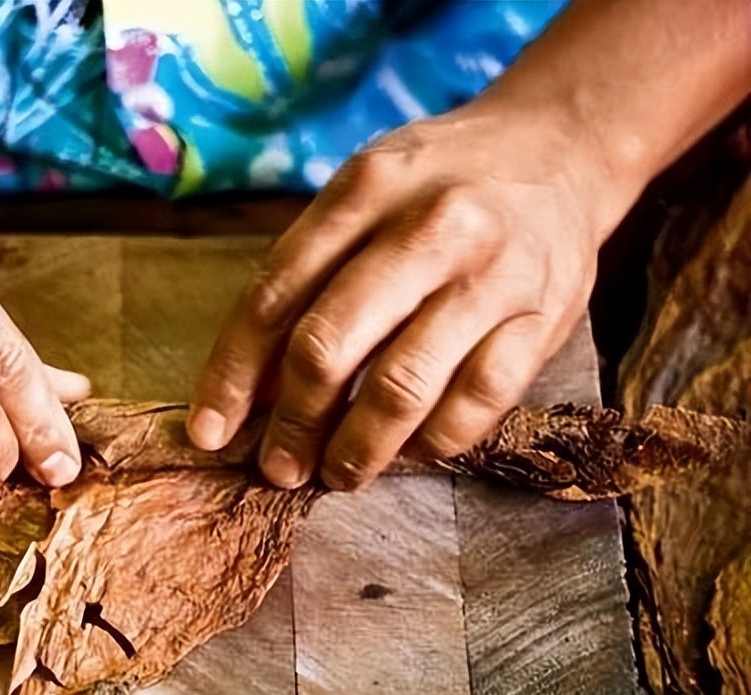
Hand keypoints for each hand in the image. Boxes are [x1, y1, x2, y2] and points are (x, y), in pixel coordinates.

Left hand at [188, 102, 622, 489]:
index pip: (274, 296)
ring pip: (402, 386)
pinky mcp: (544, 320)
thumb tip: (249, 386)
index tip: (209, 433)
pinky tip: (409, 451)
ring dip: (357, 448)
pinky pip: (476, 404)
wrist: (560, 145)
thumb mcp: (362, 195)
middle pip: (329, 345)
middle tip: (278, 466)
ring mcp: (492, 275)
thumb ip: (305, 275)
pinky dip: (431, 443)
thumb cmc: (436, 184)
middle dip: (291, 421)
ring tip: (336, 474)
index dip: (232, 375)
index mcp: (365, 189)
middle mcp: (430, 226)